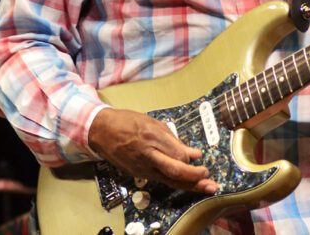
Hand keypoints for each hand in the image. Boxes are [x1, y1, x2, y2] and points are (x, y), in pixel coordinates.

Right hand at [88, 108, 218, 193]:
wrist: (101, 131)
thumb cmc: (128, 122)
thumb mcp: (153, 123)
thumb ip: (173, 139)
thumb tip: (192, 153)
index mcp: (152, 137)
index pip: (177, 153)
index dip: (191, 158)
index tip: (201, 157)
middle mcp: (148, 155)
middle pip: (175, 170)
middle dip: (194, 176)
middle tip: (208, 176)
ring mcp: (142, 167)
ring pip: (169, 180)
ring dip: (190, 185)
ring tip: (206, 187)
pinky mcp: (138, 174)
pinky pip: (161, 179)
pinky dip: (176, 181)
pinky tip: (187, 182)